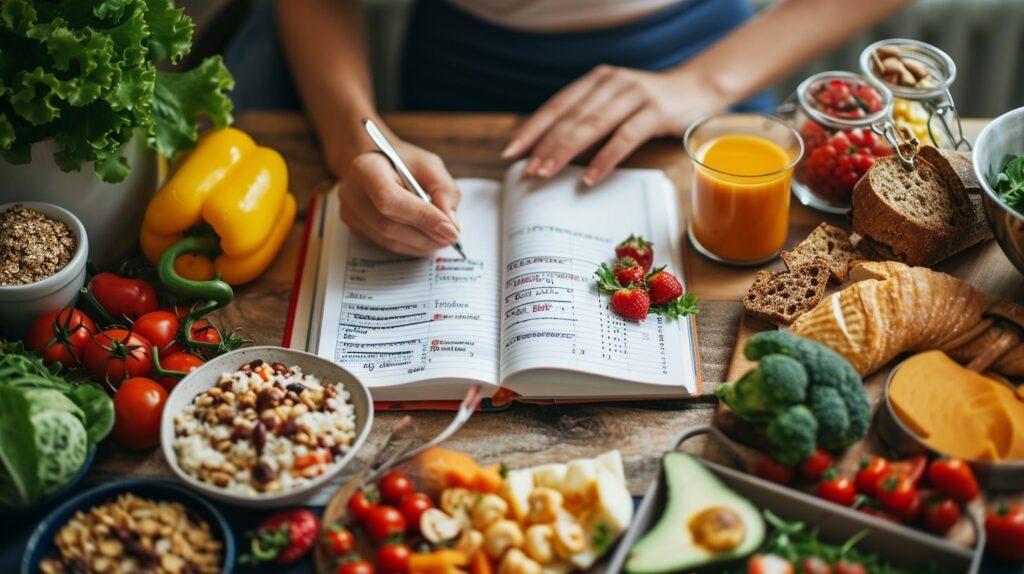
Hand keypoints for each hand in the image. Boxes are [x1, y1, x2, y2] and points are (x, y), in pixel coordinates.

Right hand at [337, 140, 460, 256]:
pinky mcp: (355, 229)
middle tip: (451, 237)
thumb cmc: (403, 162)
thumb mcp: (430, 165)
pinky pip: (386, 245)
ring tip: (441, 239)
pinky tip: (425, 239)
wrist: (375, 163)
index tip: (450, 229)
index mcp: (366, 168)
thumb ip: (444, 190)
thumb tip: (450, 224)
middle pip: (389, 225)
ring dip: (420, 245)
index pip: (390, 200)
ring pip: (389, 240)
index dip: (422, 217)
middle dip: (426, 235)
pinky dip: (410, 246)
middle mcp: (351, 193)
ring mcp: (350, 214)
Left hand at [503, 65, 714, 184]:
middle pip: (570, 118)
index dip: (532, 128)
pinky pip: (624, 137)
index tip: (511, 151)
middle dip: (544, 145)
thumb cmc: (649, 104)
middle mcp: (611, 83)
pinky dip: (605, 159)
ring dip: (565, 152)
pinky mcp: (655, 111)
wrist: (698, 89)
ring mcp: (634, 95)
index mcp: (596, 80)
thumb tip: (550, 151)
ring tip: (547, 173)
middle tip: (528, 170)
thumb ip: (588, 118)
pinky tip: (590, 177)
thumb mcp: (614, 104)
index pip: (556, 105)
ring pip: (591, 126)